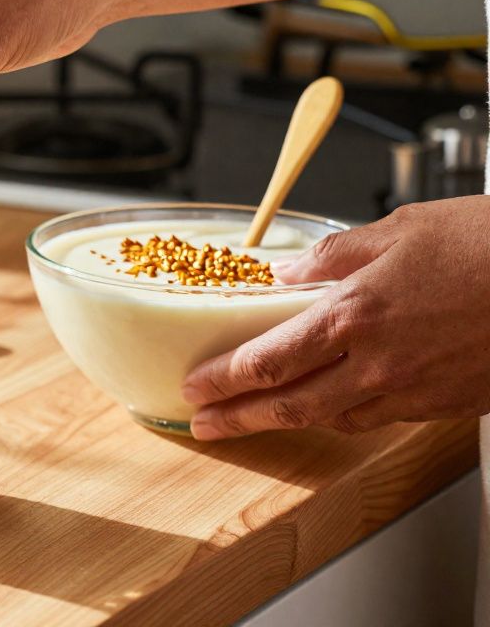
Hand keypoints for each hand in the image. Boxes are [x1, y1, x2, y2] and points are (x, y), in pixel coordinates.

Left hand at [182, 196, 489, 439]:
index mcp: (354, 315)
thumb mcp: (398, 230)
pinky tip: (332, 406)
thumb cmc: (488, 245)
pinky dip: (345, 415)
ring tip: (257, 418)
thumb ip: (331, 256)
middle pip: (289, 406)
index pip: (267, 362)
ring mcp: (413, 391)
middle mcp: (376, 363)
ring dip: (289, 421)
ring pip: (333, 418)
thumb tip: (283, 272)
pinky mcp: (446, 404)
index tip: (195, 387)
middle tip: (204, 426)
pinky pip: (380, 418)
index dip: (224, 380)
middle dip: (238, 419)